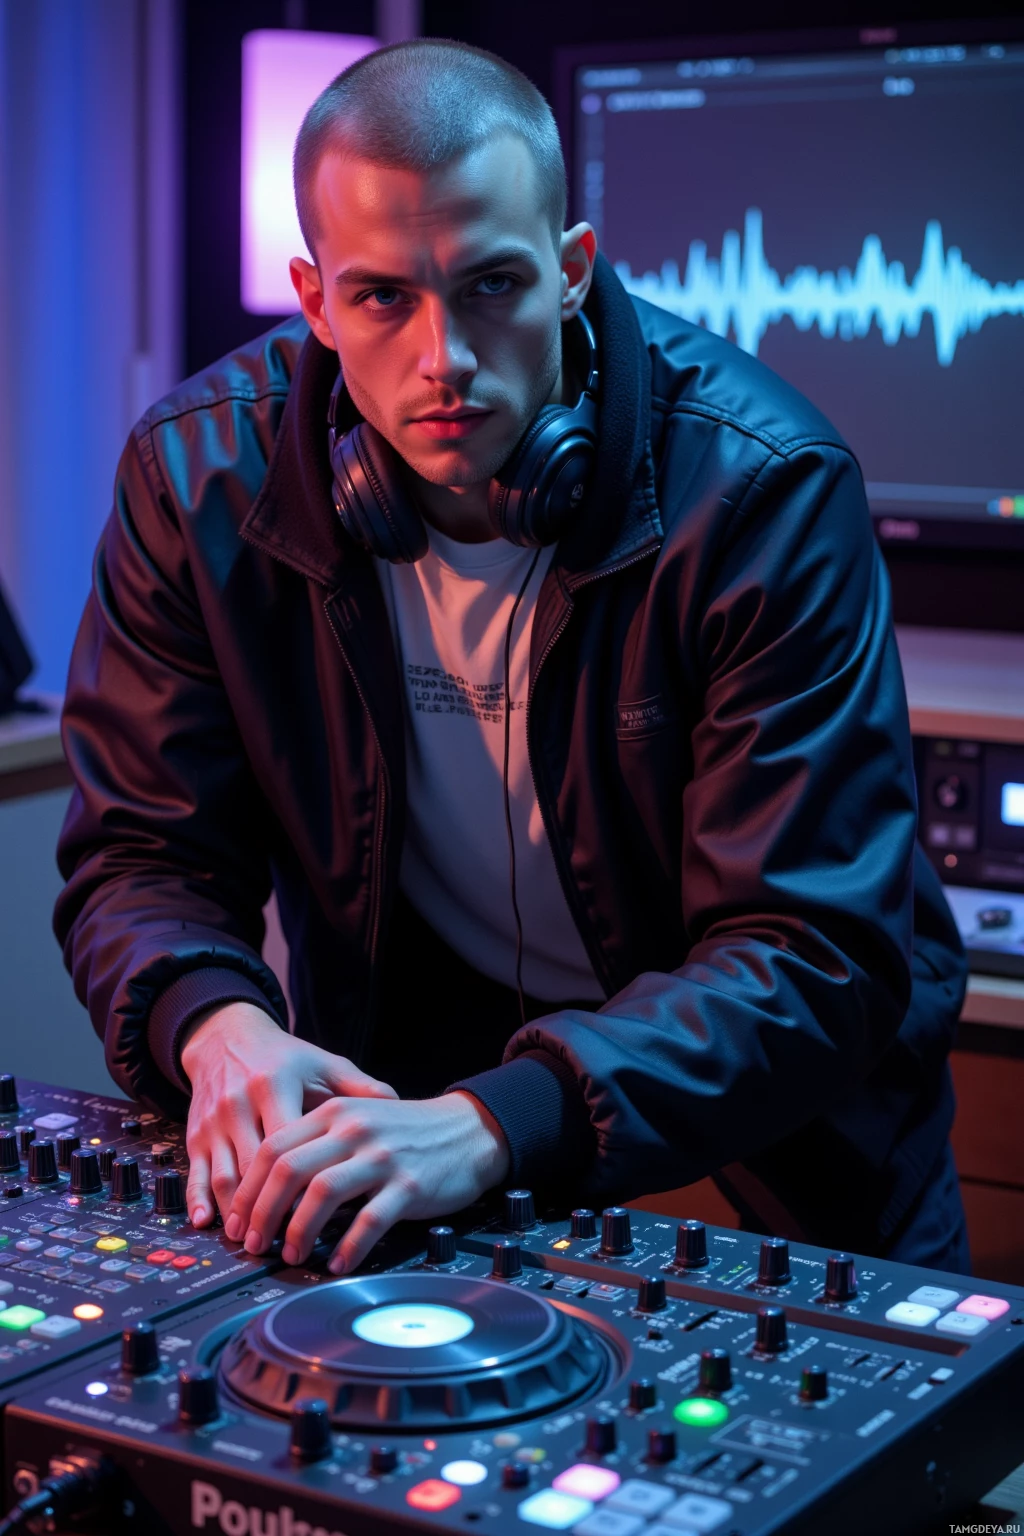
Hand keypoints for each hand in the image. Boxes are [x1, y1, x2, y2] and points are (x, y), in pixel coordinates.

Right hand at [180, 1002, 396, 1229]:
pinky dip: (198, 1200)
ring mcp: (215, 1121)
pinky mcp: (195, 1133)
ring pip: (224, 1174)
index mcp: (276, 1085)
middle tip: (282, 1241)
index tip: (320, 1206)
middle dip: (267, 1207)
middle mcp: (240, 1103)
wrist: (228, 1037)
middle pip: (255, 1165)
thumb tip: (398, 1103)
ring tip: (252, 1241)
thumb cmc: (284, 1057)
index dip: (304, 1177)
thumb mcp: (323, 1064)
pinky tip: (207, 1223)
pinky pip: (195, 1172)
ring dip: (237, 1212)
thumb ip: (360, 1086)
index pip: (290, 1140)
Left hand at [226, 1091, 509, 1272]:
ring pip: (322, 1193)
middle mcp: (354, 1130)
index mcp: (335, 1113)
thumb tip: (267, 1189)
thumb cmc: (407, 1132)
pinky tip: (338, 1263)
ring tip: (291, 1255)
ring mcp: (382, 1156)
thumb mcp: (357, 1119)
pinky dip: (348, 1247)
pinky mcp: (409, 1185)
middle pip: (289, 1170)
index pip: (273, 1147)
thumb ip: (317, 1143)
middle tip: (254, 1244)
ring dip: (299, 1231)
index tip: (238, 1221)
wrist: (468, 1130)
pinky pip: (369, 1221)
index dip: (248, 1189)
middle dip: (263, 1213)